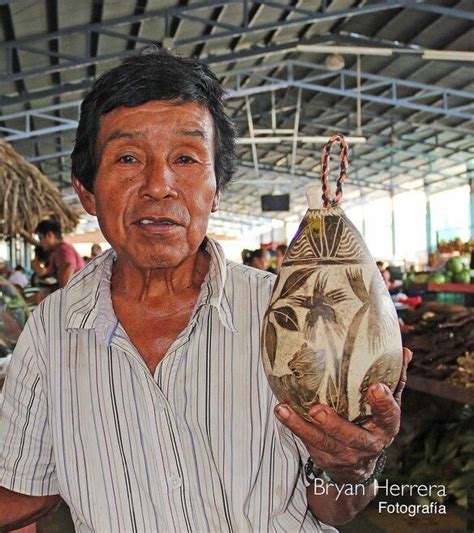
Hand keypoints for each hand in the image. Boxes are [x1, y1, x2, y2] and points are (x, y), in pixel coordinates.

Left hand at [274, 347, 411, 483]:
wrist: (358, 465)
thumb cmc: (372, 421)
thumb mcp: (386, 405)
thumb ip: (395, 379)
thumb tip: (405, 350)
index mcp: (385, 427)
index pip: (388, 415)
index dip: (383, 403)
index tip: (376, 387)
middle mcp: (367, 444)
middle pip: (351, 437)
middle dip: (334, 424)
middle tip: (317, 410)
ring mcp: (344, 454)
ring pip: (322, 442)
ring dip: (300, 426)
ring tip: (283, 410)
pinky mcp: (325, 458)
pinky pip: (308, 443)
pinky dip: (293, 427)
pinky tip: (281, 411)